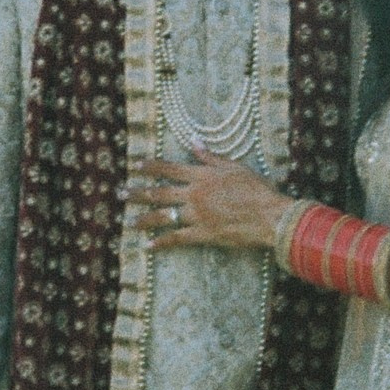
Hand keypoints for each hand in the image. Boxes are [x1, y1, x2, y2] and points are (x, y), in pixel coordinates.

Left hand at [126, 153, 289, 252]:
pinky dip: (162, 242)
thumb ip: (211, 157)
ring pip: (163, 216)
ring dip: (144, 219)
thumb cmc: (256, 189)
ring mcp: (197, 215)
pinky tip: (149, 246)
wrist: (269, 216)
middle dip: (137, 193)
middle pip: (159, 192)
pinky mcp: (203, 234)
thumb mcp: (234, 167)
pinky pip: (177, 238)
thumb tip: (194, 143)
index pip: (169, 169)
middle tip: (120, 193)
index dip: (150, 167)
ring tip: (130, 222)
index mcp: (201, 176)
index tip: (136, 165)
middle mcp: (194, 194)